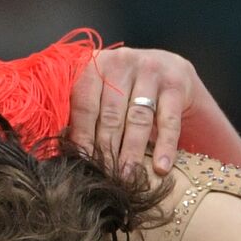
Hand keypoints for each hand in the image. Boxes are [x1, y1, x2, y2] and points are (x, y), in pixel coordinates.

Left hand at [66, 47, 200, 176]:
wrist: (173, 71)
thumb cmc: (130, 90)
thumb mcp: (106, 93)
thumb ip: (87, 113)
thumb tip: (64, 150)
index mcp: (96, 65)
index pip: (84, 104)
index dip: (81, 136)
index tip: (81, 164)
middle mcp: (122, 62)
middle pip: (110, 114)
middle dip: (107, 150)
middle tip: (105, 178)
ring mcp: (151, 71)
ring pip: (138, 119)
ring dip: (132, 152)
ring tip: (128, 178)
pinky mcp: (176, 84)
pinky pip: (168, 121)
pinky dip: (165, 146)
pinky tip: (161, 167)